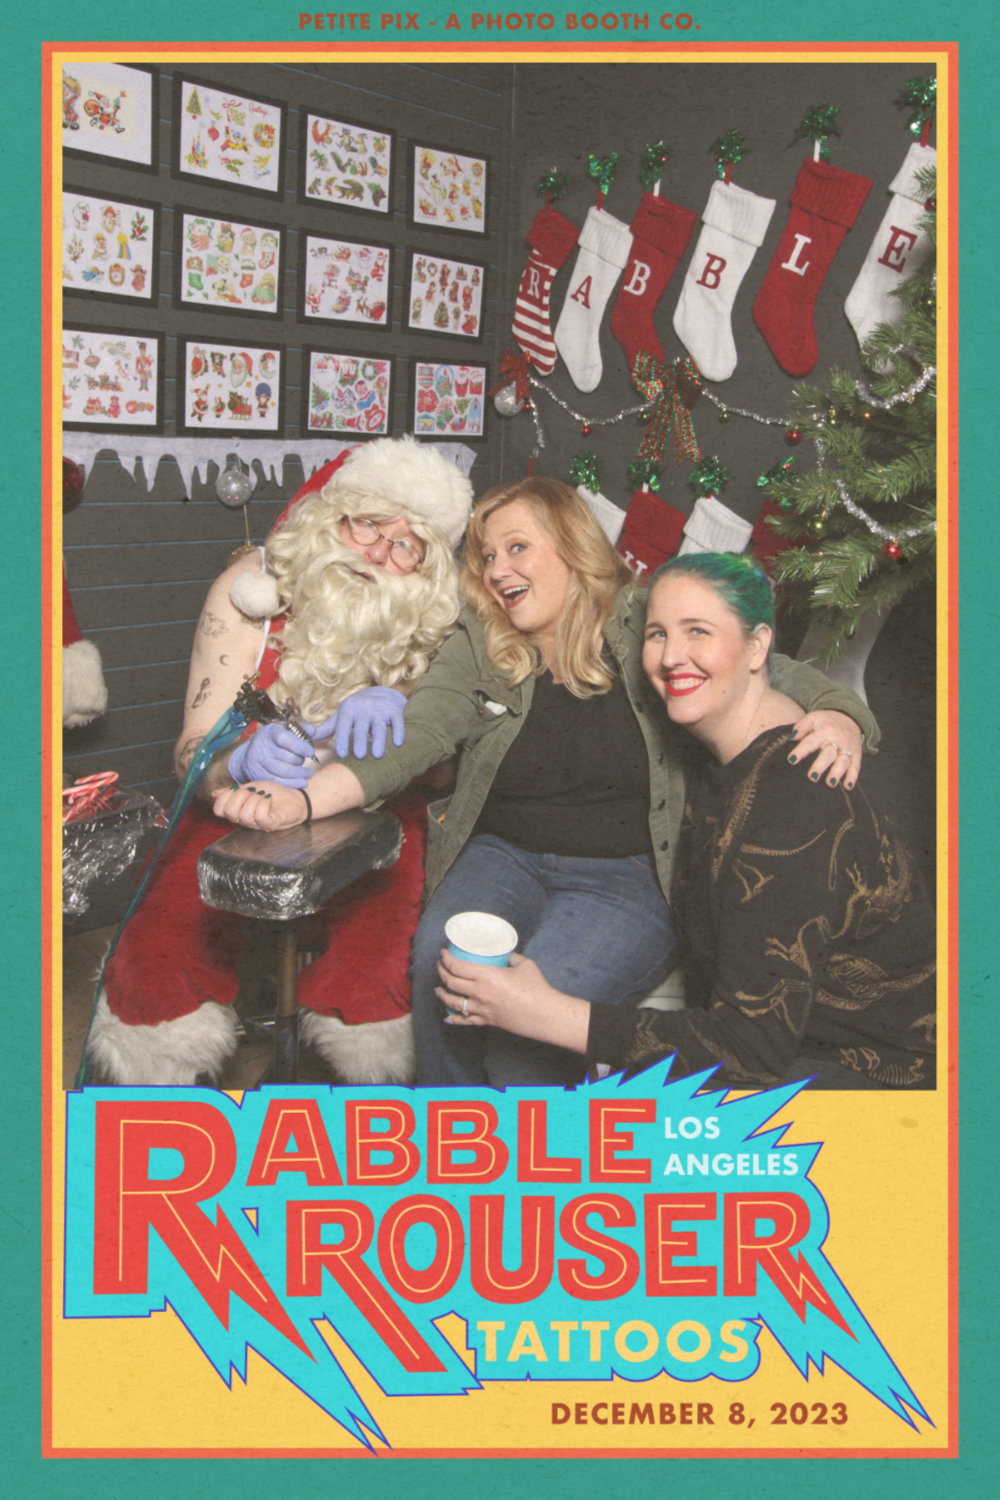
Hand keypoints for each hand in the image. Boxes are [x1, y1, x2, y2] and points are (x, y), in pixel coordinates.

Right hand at [212, 780, 309, 830]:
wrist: (295, 795)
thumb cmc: (273, 793)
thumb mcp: (250, 788)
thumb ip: (233, 792)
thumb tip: (215, 794)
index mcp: (238, 811)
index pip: (218, 810)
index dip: (224, 797)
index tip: (238, 789)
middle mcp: (245, 820)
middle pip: (229, 812)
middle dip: (241, 796)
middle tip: (254, 792)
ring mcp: (258, 824)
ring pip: (244, 815)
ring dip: (255, 799)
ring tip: (264, 796)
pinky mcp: (271, 824)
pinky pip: (260, 817)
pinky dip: (264, 804)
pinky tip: (269, 800)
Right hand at [227, 723, 315, 789]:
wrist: (249, 756)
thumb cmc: (273, 742)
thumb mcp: (284, 731)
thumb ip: (301, 730)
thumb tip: (314, 731)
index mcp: (270, 733)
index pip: (284, 739)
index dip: (300, 746)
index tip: (310, 752)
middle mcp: (262, 747)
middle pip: (287, 757)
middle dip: (300, 760)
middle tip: (303, 761)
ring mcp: (260, 763)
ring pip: (284, 771)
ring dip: (300, 774)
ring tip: (307, 773)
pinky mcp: (260, 776)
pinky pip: (279, 782)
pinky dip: (293, 784)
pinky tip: (302, 782)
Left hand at [327, 686, 406, 759]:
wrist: (382, 694)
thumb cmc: (357, 711)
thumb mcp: (341, 717)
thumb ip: (325, 728)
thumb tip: (306, 735)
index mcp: (348, 710)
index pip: (343, 726)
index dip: (342, 739)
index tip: (341, 754)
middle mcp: (364, 708)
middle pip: (361, 728)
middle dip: (360, 741)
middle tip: (358, 756)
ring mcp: (380, 709)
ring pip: (379, 727)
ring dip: (378, 740)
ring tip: (377, 755)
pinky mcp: (395, 711)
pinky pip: (398, 722)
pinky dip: (399, 732)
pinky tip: (398, 743)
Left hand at [436, 951, 589, 1052]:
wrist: (544, 1014)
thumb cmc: (537, 988)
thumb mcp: (524, 965)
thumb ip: (512, 958)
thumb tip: (505, 954)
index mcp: (487, 976)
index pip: (457, 967)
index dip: (446, 959)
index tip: (443, 954)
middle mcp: (480, 992)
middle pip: (451, 982)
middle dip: (441, 972)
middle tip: (440, 966)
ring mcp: (482, 1009)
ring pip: (453, 1002)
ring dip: (442, 994)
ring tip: (439, 989)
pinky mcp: (487, 1021)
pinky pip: (465, 1021)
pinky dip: (453, 1019)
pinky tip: (446, 1018)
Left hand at [788, 709, 862, 789]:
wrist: (850, 717)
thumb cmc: (826, 721)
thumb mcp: (813, 718)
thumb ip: (801, 727)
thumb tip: (791, 738)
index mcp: (824, 731)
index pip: (810, 742)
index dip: (801, 751)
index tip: (791, 759)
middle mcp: (837, 740)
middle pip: (828, 754)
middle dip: (820, 766)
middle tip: (812, 777)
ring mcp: (848, 748)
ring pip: (843, 761)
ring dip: (837, 773)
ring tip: (830, 783)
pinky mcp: (856, 755)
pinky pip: (855, 766)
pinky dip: (853, 777)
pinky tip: (848, 786)